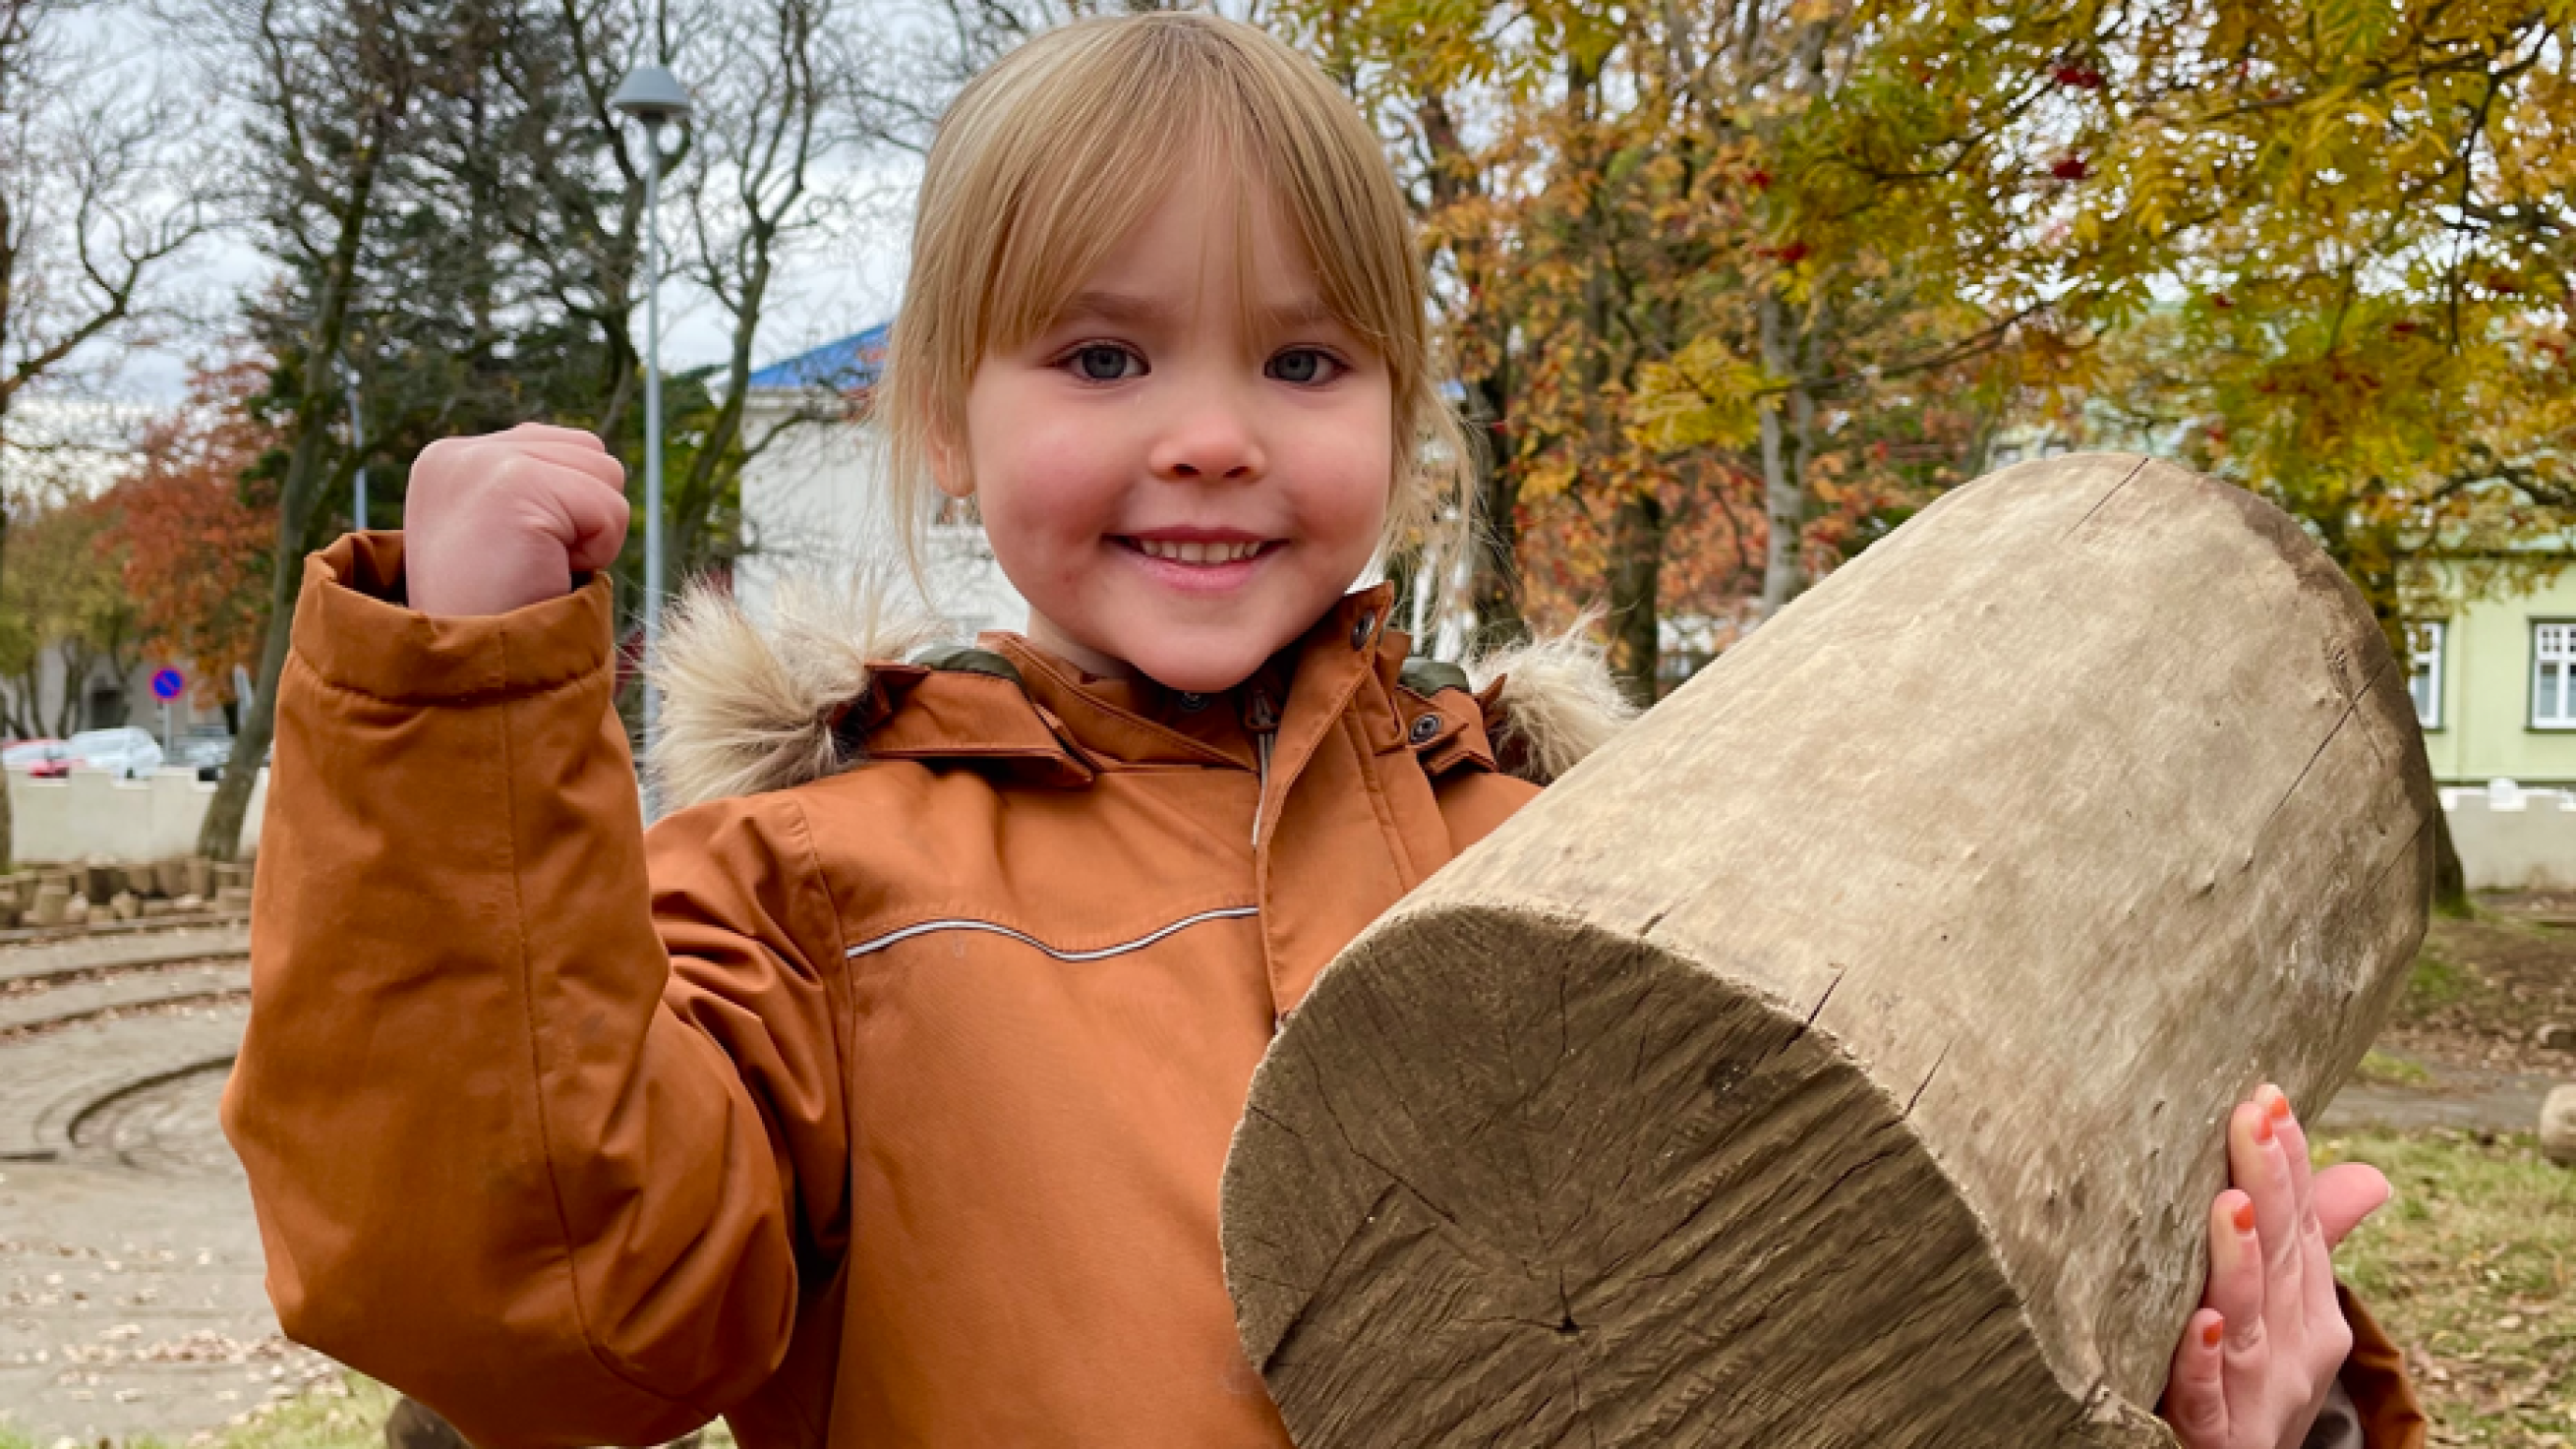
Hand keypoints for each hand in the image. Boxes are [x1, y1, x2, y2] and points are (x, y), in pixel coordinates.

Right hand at [404, 423, 629, 617]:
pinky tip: (546, 572)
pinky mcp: (515, 485)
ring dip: (594, 534)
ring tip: (539, 566)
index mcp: (452, 458)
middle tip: (533, 563)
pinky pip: (610, 510)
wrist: (468, 676)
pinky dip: (596, 553)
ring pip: (608, 474)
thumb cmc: (499, 617)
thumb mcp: (503, 535)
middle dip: (586, 516)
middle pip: (592, 452)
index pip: (565, 445)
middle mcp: (460, 451)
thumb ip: (535, 485)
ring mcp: (483, 463)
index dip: (571, 509)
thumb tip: (596, 458)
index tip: (521, 554)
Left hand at [2160, 1084, 2390, 1448]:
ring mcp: (2255, 1392)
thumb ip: (2313, 1239)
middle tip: (2251, 1118)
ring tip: (2229, 1204)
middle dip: (2268, 1186)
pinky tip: (2194, 1323)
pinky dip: (2199, 1360)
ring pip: (2246, 1321)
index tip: (2268, 1097)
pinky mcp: (2212, 1434)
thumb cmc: (2255, 1376)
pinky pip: (2203, 1398)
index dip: (2287, 1163)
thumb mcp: (2289, 1309)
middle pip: (2281, 1260)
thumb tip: (2371, 1173)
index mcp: (2310, 1312)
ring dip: (2240, 1263)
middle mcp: (2291, 1348)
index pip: (2302, 1225)